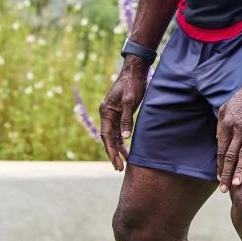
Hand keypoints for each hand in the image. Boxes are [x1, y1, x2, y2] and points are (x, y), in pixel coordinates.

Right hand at [98, 56, 149, 170]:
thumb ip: (126, 119)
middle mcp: (107, 114)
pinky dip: (121, 141)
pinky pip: (118, 130)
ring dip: (117, 149)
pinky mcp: (119, 113)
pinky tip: (126, 149)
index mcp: (106, 112)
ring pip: (113, 136)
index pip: (106, 136)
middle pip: (108, 138)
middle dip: (113, 154)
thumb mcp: (129, 101)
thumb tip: (125, 138)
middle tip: (119, 169)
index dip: (111, 151)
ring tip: (123, 163)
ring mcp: (113, 114)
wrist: (135, 71)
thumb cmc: (132, 85)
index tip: (116, 164)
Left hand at [215, 84, 241, 190]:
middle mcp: (237, 130)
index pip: (221, 150)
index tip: (219, 178)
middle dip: (226, 173)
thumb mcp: (224, 109)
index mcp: (226, 126)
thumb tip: (217, 141)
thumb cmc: (241, 98)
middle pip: (230, 156)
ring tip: (238, 185)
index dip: (220, 165)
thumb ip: (220, 125)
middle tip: (223, 189)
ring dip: (241, 170)